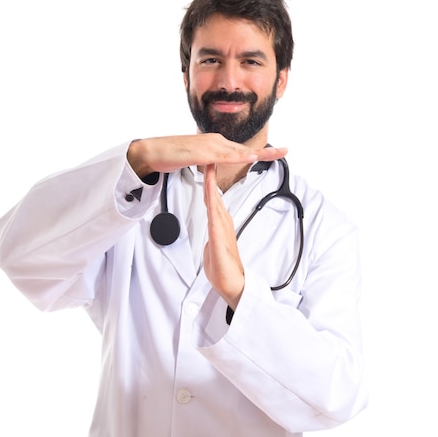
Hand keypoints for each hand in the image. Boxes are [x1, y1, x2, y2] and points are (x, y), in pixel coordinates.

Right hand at [127, 133, 286, 177]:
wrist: (152, 151)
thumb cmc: (171, 155)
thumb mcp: (195, 160)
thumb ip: (208, 162)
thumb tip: (215, 164)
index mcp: (215, 144)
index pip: (241, 150)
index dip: (260, 153)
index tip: (276, 153)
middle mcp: (215, 142)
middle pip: (245, 149)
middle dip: (266, 151)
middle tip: (286, 150)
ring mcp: (209, 146)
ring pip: (238, 151)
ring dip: (257, 153)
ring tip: (276, 153)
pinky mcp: (201, 152)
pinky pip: (223, 156)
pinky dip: (238, 157)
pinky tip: (249, 158)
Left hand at [202, 163, 244, 309]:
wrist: (231, 283)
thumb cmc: (222, 267)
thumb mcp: (213, 246)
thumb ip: (212, 237)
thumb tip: (210, 235)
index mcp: (220, 222)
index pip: (212, 195)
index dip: (209, 178)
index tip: (205, 163)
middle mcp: (222, 221)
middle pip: (215, 192)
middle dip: (212, 173)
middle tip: (209, 153)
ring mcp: (222, 227)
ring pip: (215, 199)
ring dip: (212, 182)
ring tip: (210, 164)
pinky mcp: (219, 235)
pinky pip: (214, 215)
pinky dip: (213, 201)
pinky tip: (210, 192)